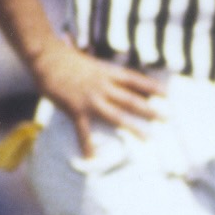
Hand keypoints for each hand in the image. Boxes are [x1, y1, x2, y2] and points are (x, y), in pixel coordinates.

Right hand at [37, 38, 163, 155]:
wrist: (47, 58)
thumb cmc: (65, 57)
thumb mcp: (90, 60)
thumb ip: (101, 70)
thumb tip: (109, 73)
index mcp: (107, 72)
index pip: (134, 79)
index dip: (151, 87)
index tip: (166, 93)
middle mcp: (103, 86)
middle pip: (131, 100)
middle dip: (150, 110)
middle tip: (167, 118)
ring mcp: (90, 99)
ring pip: (117, 116)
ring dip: (133, 127)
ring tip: (148, 138)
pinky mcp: (76, 109)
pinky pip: (83, 131)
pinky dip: (87, 145)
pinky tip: (91, 158)